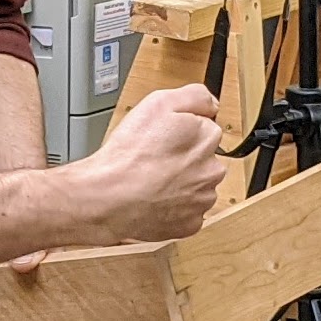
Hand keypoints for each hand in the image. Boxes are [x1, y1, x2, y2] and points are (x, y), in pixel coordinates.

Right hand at [70, 85, 223, 242]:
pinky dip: (173, 208)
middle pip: (203, 159)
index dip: (181, 132)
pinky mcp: (190, 224)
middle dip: (184, 158)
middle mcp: (212, 170)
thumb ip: (194, 96)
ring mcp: (202, 200)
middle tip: (154, 159)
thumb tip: (211, 104)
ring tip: (151, 181)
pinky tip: (154, 199)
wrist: (108, 199)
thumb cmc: (128, 155)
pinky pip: (186, 212)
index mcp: (208, 138)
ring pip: (195, 187)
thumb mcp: (158, 103)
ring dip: (179, 184)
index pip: (206, 129)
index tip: (163, 137)